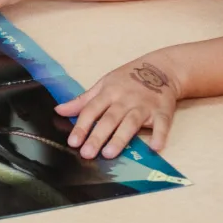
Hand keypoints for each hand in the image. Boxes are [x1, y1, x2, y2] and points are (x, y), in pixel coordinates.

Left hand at [55, 58, 180, 156]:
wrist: (162, 68)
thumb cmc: (128, 79)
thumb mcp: (104, 84)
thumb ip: (83, 100)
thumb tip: (59, 110)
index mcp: (109, 92)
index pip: (92, 110)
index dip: (81, 126)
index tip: (73, 142)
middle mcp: (125, 99)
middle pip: (109, 119)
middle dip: (97, 136)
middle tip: (87, 153)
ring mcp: (145, 105)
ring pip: (131, 122)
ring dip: (120, 138)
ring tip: (109, 153)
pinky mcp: (163, 111)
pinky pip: (162, 124)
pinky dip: (160, 135)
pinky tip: (154, 148)